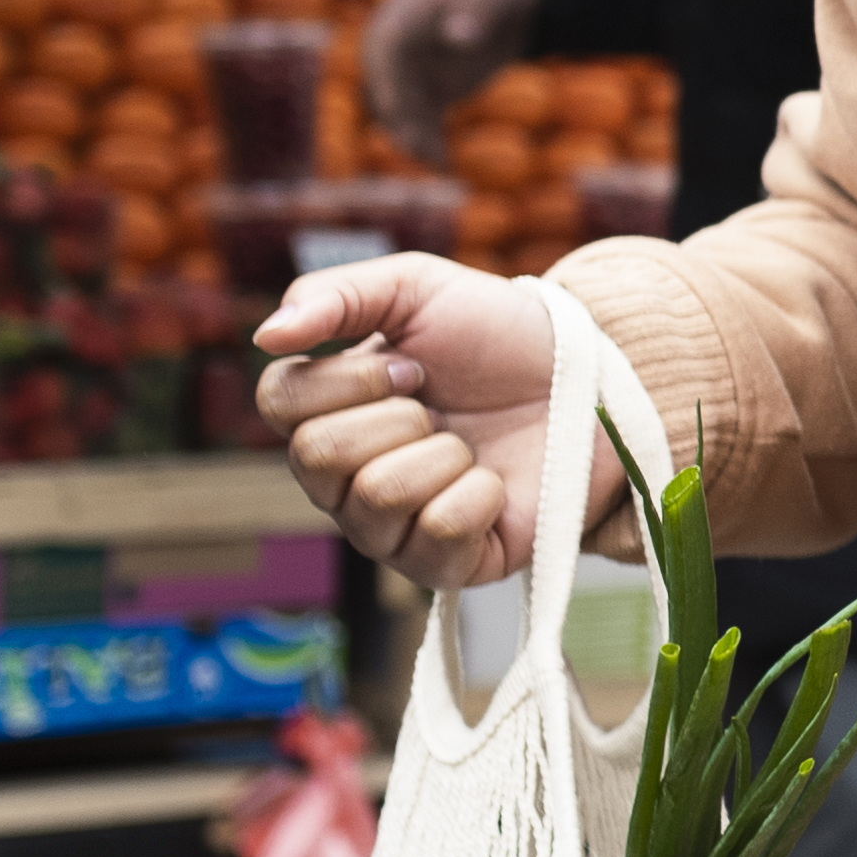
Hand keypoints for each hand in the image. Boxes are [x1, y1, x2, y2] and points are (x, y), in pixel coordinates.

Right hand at [250, 253, 582, 587]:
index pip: (278, 402)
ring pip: (378, 497)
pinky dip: (479, 495)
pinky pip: (438, 535)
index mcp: (322, 416)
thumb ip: (336, 295)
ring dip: (443, 454)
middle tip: (442, 406)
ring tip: (470, 446)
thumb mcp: (417, 288)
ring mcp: (389, 531)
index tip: (412, 365)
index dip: (350, 378)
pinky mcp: (446, 568)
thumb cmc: (497, 337)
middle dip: (398, 415)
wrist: (591, 379)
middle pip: (318, 456)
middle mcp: (341, 482)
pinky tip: (494, 484)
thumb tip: (265, 333)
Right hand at [363, 0, 542, 158]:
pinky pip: (421, 120)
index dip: (392, 78)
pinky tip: (446, 167)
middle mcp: (397, 44)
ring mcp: (411, 69)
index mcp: (403, 13)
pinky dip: (430, 142)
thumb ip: (477, 9)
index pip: (389, 47)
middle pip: (388, 84)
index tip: (398, 108)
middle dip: (401, 117)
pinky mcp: (429, 90)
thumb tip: (460, 36)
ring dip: (415, 138)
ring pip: (402, 110)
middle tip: (420, 148)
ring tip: (439, 165)